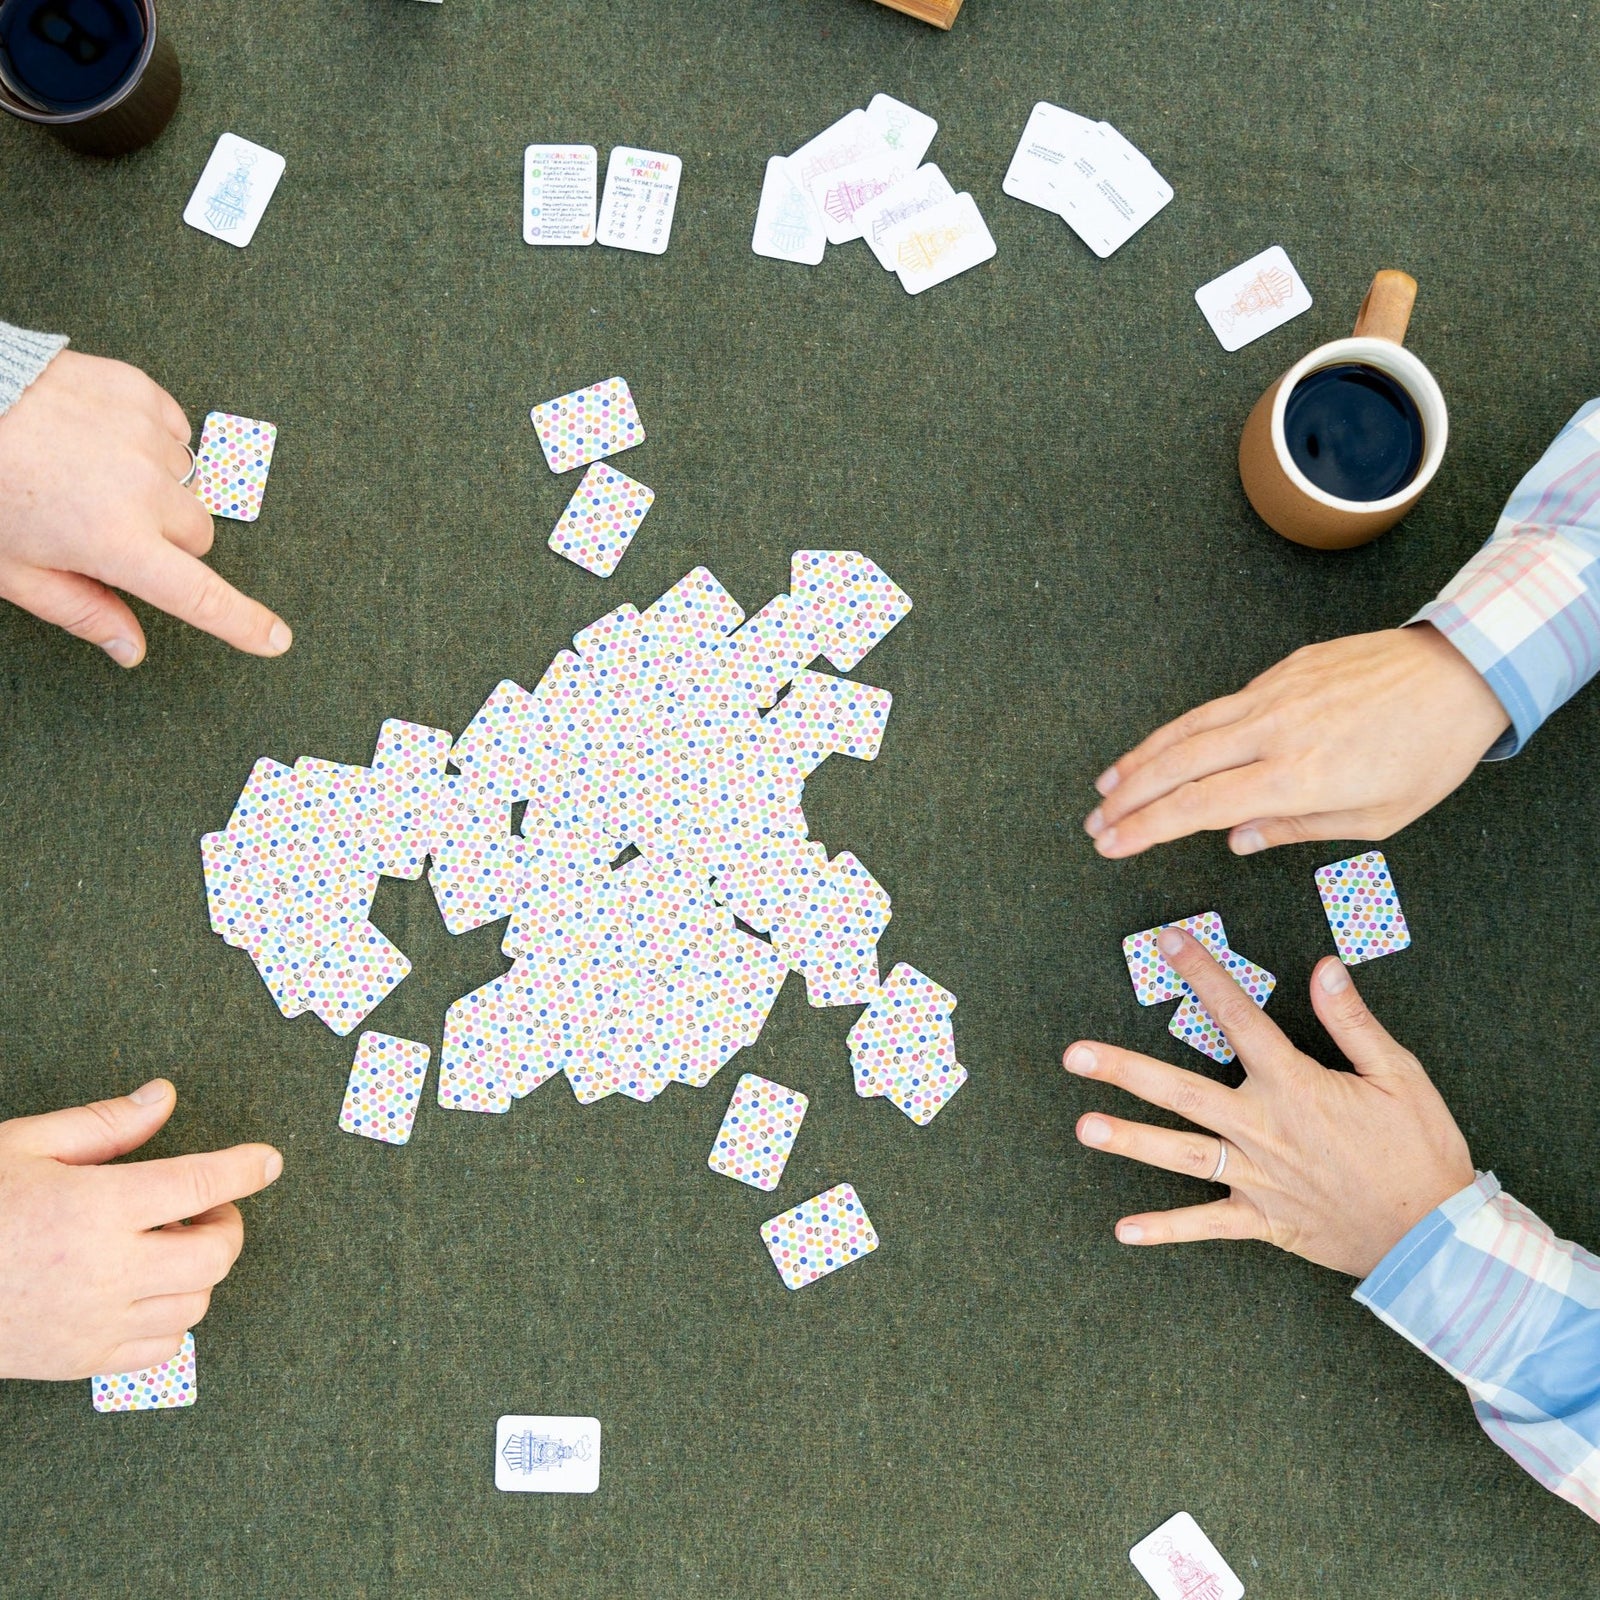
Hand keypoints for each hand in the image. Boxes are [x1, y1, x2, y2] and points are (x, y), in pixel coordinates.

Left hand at [0, 350, 292, 667]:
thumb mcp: (14, 566)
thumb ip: (81, 610)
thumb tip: (129, 648)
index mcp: (115, 542)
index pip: (200, 597)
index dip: (243, 623)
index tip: (275, 637)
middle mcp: (143, 491)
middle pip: (197, 534)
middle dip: (168, 539)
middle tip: (111, 525)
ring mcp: (146, 437)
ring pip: (188, 482)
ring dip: (158, 486)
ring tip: (97, 472)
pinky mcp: (140, 394)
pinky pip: (175, 429)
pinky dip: (150, 439)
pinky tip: (105, 438)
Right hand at [0, 1079, 281, 1379]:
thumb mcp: (24, 1145)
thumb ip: (104, 1124)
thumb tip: (163, 1097)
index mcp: (95, 1207)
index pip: (200, 1181)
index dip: (244, 1167)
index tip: (267, 1161)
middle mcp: (105, 1270)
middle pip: (216, 1253)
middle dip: (226, 1223)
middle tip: (203, 1207)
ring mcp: (95, 1324)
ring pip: (196, 1302)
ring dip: (199, 1270)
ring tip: (165, 1245)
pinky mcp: (80, 1362)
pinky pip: (162, 1349)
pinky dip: (172, 1318)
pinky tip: (145, 1289)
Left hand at [1063, 927, 1474, 1276]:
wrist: (1438, 1240)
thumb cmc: (1421, 1151)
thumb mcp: (1398, 1075)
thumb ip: (1352, 1021)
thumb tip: (1325, 966)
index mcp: (1294, 1086)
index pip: (1239, 1018)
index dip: (1202, 975)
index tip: (1168, 942)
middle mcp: (1264, 1129)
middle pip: (1182, 1092)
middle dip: (1125, 1070)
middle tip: (1074, 1054)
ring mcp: (1259, 1178)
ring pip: (1182, 1155)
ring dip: (1130, 1141)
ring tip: (1083, 1128)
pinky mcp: (1264, 1221)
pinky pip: (1207, 1226)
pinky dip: (1166, 1229)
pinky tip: (1123, 1229)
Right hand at [1084, 625, 1509, 857]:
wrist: (1463, 671)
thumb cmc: (1429, 753)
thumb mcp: (1377, 818)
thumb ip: (1298, 828)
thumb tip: (1236, 839)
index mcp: (1298, 777)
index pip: (1198, 806)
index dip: (1146, 828)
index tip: (1111, 844)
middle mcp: (1275, 732)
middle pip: (1177, 765)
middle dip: (1127, 797)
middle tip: (1094, 822)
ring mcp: (1274, 695)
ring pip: (1187, 728)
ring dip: (1140, 758)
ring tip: (1107, 784)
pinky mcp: (1282, 671)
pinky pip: (1217, 705)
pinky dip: (1179, 729)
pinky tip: (1163, 746)